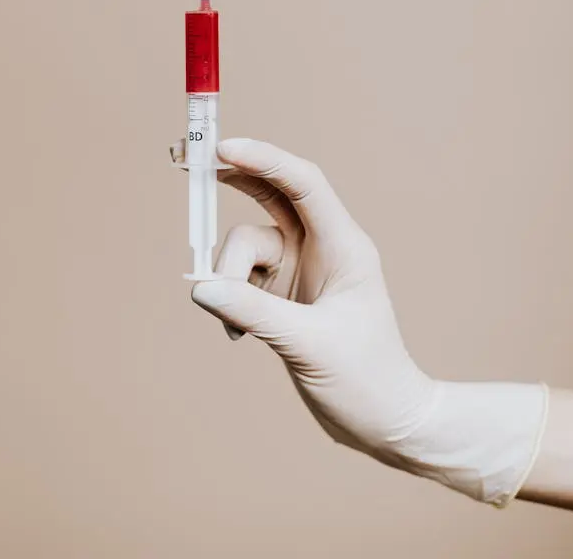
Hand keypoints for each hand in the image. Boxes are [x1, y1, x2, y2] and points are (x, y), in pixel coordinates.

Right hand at [173, 137, 546, 505]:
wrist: (384, 422)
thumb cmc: (368, 381)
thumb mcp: (309, 345)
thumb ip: (254, 312)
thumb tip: (200, 287)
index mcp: (344, 246)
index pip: (303, 184)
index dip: (264, 159)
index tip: (223, 149)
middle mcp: (321, 249)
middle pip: (269, 196)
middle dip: (231, 180)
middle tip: (188, 163)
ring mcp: (299, 270)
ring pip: (243, 247)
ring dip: (227, 278)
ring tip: (234, 328)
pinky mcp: (280, 295)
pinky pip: (238, 279)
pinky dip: (229, 299)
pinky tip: (238, 336)